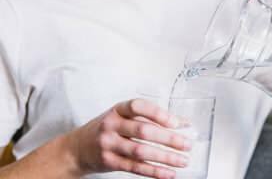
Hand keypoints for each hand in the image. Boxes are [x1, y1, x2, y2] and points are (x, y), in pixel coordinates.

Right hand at [67, 99, 190, 178]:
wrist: (77, 148)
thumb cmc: (108, 129)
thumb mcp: (125, 117)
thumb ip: (152, 118)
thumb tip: (183, 123)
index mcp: (118, 110)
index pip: (138, 107)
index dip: (158, 114)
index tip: (176, 123)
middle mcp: (111, 125)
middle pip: (143, 131)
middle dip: (168, 138)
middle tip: (187, 144)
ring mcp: (108, 144)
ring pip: (141, 151)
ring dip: (165, 157)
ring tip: (183, 160)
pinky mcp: (109, 162)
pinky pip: (135, 168)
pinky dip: (154, 171)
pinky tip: (168, 173)